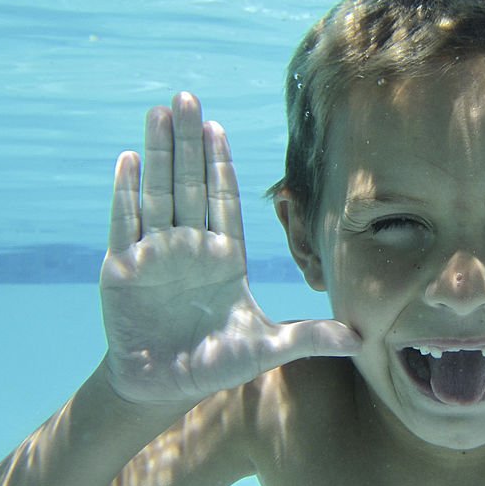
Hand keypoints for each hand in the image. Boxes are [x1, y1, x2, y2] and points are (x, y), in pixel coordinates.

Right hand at [100, 93, 359, 404]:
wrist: (164, 388)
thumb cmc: (215, 365)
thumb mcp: (268, 348)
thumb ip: (311, 337)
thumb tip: (361, 337)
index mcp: (224, 258)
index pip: (222, 200)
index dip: (219, 164)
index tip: (218, 127)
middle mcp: (190, 248)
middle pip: (189, 184)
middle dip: (188, 142)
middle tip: (186, 98)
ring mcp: (155, 255)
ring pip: (158, 193)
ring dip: (158, 153)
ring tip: (159, 112)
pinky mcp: (123, 270)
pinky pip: (126, 224)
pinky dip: (126, 193)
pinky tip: (130, 159)